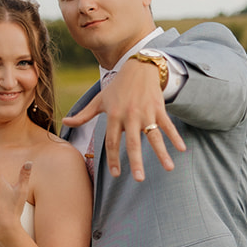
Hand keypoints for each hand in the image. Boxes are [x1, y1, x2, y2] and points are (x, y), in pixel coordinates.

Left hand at [64, 61, 184, 181]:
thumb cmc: (117, 87)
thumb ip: (84, 115)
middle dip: (136, 161)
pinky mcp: (159, 108)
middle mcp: (130, 115)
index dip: (113, 159)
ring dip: (162, 153)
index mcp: (114, 116)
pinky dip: (175, 137)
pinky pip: (168, 125)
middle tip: (139, 179)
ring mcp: (146, 112)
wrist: (138, 67)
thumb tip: (65, 122)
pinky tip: (182, 150)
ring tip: (169, 168)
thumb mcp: (99, 100)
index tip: (116, 174)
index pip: (112, 142)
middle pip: (133, 143)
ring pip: (154, 136)